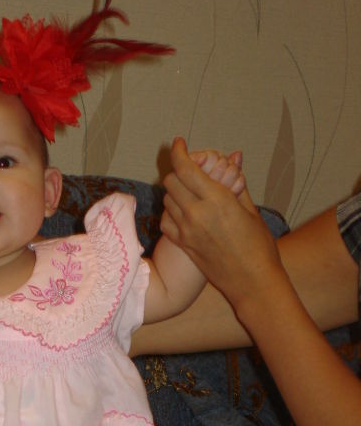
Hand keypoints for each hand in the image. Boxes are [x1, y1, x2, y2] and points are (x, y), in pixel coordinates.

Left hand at [160, 137, 281, 308]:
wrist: (252, 282)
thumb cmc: (259, 247)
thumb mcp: (251, 211)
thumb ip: (237, 182)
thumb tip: (234, 156)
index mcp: (217, 200)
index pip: (186, 168)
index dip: (179, 151)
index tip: (179, 143)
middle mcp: (196, 214)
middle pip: (171, 181)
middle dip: (178, 171)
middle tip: (189, 169)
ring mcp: (186, 231)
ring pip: (167, 200)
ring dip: (175, 190)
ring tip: (190, 191)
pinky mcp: (183, 245)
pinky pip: (167, 220)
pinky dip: (172, 211)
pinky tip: (184, 211)